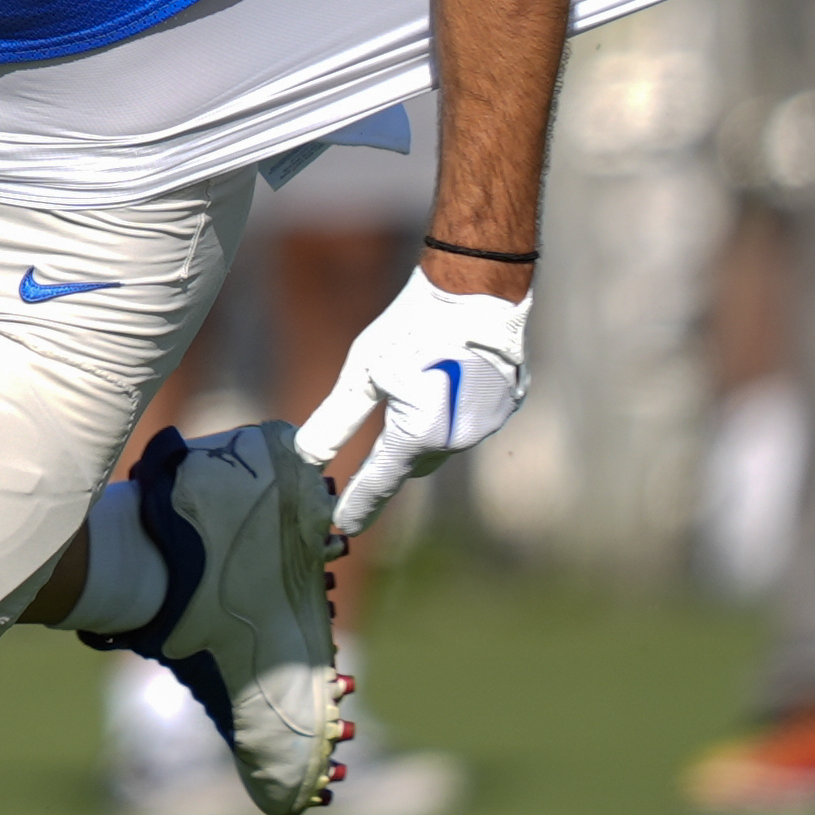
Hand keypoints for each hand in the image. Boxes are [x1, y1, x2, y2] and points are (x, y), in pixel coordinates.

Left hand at [298, 267, 529, 539]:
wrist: (477, 288)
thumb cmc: (414, 324)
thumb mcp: (364, 371)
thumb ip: (335, 421)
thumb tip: (306, 456)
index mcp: (419, 435)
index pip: (379, 482)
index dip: (359, 504)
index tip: (342, 525)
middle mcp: (458, 441)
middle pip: (412, 464)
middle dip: (392, 459)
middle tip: (374, 444)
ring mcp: (488, 426)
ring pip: (443, 445)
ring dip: (425, 434)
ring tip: (416, 394)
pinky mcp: (508, 407)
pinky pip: (471, 424)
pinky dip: (454, 415)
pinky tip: (448, 383)